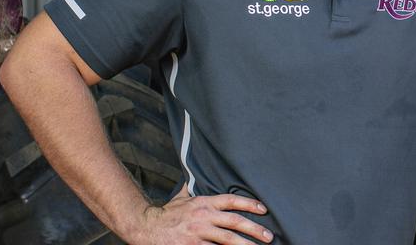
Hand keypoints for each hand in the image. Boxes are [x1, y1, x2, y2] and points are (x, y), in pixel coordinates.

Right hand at [124, 187, 274, 244]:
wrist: (146, 227)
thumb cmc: (166, 214)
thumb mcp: (181, 197)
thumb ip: (192, 189)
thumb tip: (196, 177)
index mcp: (204, 202)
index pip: (231, 200)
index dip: (249, 204)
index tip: (264, 210)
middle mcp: (204, 216)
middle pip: (235, 222)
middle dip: (254, 229)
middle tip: (269, 236)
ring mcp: (198, 233)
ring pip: (227, 240)